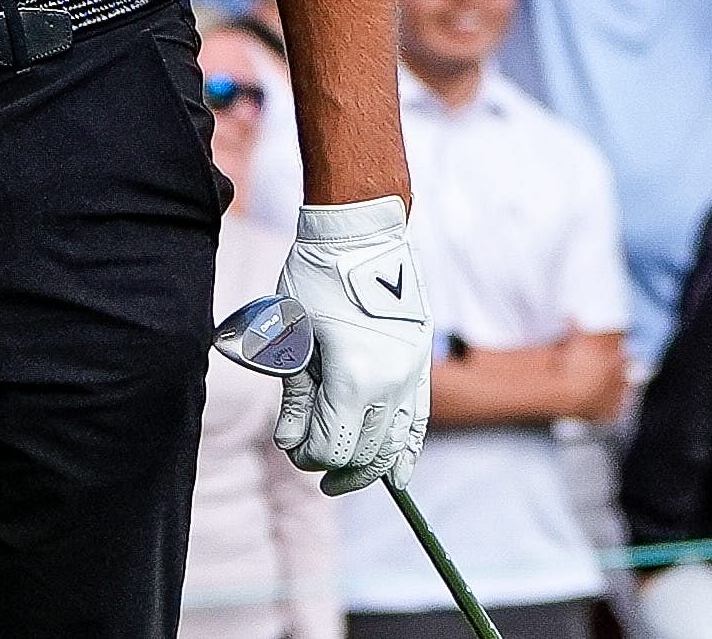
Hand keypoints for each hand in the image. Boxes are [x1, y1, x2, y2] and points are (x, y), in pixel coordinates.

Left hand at [272, 197, 431, 496]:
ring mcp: (411, 374)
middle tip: (311, 463)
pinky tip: (400, 475)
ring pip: (395, 443)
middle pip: (365, 452)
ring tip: (347, 477)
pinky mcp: (420, 364)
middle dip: (336, 465)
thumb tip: (292, 443)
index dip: (309, 455)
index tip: (292, 445)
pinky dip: (407, 450)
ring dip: (371, 466)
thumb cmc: (317, 279)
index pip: (333, 446)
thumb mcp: (293, 337)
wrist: (362, 233)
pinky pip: (418, 421)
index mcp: (354, 378)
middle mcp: (390, 383)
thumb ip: (295, 396)